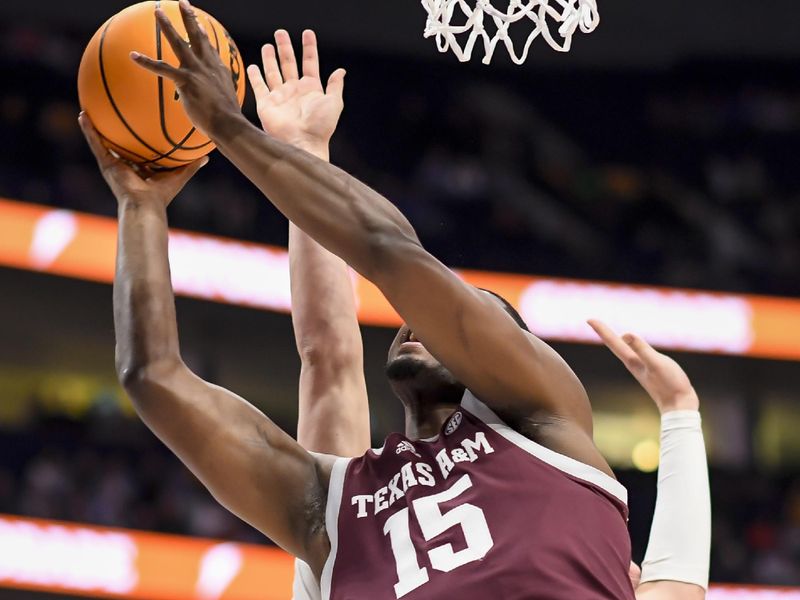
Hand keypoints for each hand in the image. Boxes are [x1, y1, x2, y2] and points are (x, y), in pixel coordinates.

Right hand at [79, 112, 205, 206]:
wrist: (145, 204)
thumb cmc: (162, 194)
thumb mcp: (179, 175)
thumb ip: (191, 165)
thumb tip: (207, 156)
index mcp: (141, 169)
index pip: (139, 152)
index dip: (138, 141)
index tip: (139, 125)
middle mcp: (125, 166)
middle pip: (120, 145)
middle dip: (116, 132)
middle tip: (112, 113)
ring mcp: (113, 165)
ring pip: (102, 142)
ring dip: (95, 127)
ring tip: (88, 110)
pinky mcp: (106, 164)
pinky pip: (95, 143)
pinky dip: (88, 130)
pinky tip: (83, 115)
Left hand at [131, 0, 242, 138]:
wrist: (228, 123)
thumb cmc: (227, 118)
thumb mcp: (226, 99)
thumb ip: (218, 92)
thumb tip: (214, 97)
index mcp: (218, 69)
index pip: (209, 47)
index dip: (203, 33)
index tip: (199, 23)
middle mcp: (207, 65)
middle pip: (197, 36)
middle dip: (189, 17)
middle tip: (183, 2)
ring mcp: (196, 71)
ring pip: (179, 43)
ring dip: (167, 26)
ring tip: (158, 12)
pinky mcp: (185, 81)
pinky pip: (162, 69)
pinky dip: (146, 61)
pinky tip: (134, 55)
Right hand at [246, 30, 344, 154]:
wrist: (303, 143)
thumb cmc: (320, 126)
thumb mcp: (334, 103)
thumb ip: (335, 85)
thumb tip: (341, 70)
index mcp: (311, 88)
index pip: (309, 62)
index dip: (309, 47)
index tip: (307, 33)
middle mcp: (294, 91)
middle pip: (289, 63)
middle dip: (285, 48)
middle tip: (280, 32)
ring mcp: (280, 97)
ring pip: (273, 72)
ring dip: (270, 59)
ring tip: (268, 45)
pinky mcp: (266, 105)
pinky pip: (259, 87)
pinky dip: (255, 76)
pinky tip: (252, 66)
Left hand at [588, 320, 698, 412]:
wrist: (679, 406)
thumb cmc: (670, 385)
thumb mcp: (656, 364)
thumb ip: (642, 349)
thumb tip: (625, 334)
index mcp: (632, 361)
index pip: (614, 342)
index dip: (602, 329)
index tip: (588, 319)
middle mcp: (633, 364)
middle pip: (615, 344)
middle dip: (604, 332)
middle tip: (591, 320)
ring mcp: (641, 368)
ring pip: (624, 350)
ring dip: (615, 340)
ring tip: (607, 332)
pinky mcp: (650, 370)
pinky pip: (636, 354)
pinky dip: (631, 347)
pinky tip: (631, 347)